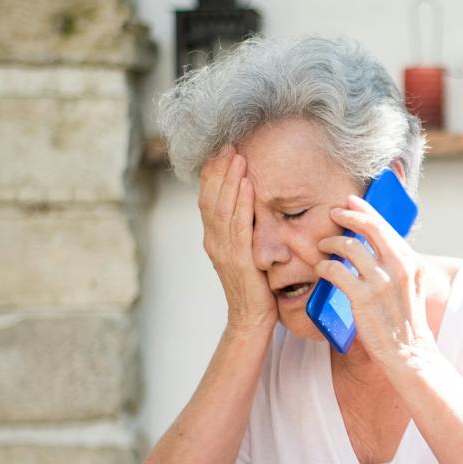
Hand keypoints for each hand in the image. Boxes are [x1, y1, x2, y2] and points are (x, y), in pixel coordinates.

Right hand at [198, 147, 274, 334]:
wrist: (251, 319)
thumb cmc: (254, 287)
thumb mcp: (245, 253)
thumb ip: (244, 231)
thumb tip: (252, 206)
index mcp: (213, 239)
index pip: (208, 199)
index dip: (212, 174)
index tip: (220, 152)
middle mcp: (213, 241)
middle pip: (211, 198)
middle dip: (219, 169)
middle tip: (229, 144)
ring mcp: (223, 250)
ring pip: (222, 207)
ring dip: (230, 179)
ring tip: (237, 156)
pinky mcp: (238, 260)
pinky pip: (239, 225)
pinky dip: (242, 203)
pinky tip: (247, 184)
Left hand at [314, 194, 433, 367]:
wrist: (409, 354)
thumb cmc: (406, 324)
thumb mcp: (411, 289)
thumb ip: (398, 268)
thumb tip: (377, 250)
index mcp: (412, 263)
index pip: (386, 228)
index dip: (366, 211)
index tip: (351, 202)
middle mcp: (400, 267)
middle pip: (370, 228)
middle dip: (348, 216)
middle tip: (333, 212)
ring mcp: (382, 282)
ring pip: (349, 246)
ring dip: (330, 242)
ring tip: (322, 247)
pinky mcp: (364, 297)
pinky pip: (335, 270)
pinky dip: (324, 266)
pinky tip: (320, 269)